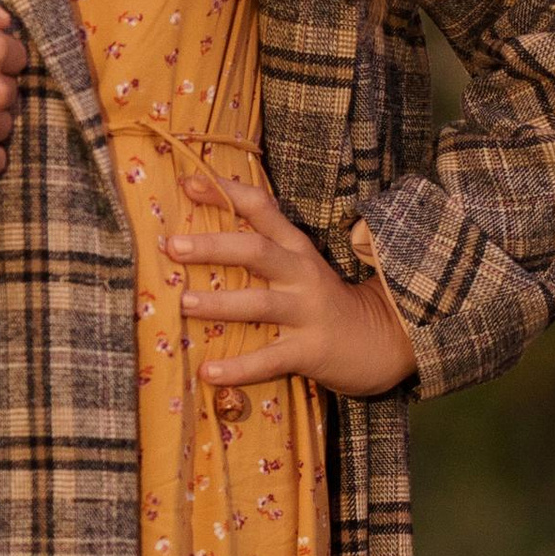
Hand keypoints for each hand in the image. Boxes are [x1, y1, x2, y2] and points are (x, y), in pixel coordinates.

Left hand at [168, 174, 419, 395]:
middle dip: (213, 247)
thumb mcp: (302, 267)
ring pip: (261, 304)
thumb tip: (203, 238)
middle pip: (257, 252)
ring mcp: (308, 312)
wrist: (382, 341)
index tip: (187, 183)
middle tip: (172, 246)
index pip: (262, 209)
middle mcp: (302, 274)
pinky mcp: (311, 350)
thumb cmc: (326, 303)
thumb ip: (265, 250)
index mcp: (297, 248)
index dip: (226, 193)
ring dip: (220, 304)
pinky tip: (209, 372)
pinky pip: (270, 359)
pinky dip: (239, 368)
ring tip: (183, 304)